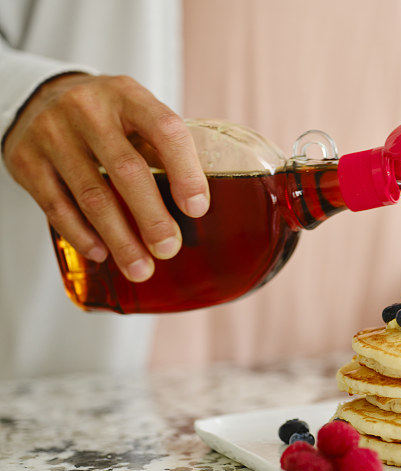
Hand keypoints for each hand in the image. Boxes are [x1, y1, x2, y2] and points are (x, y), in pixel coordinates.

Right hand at [2, 73, 208, 281]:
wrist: (39, 99)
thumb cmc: (107, 119)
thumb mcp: (136, 117)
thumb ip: (164, 151)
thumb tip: (199, 207)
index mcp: (127, 95)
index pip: (165, 129)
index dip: (186, 172)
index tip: (198, 210)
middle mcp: (87, 109)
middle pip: (127, 170)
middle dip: (152, 217)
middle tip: (169, 250)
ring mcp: (52, 132)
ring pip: (91, 195)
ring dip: (119, 239)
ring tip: (140, 268)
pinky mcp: (25, 159)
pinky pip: (56, 205)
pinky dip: (81, 234)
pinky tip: (101, 253)